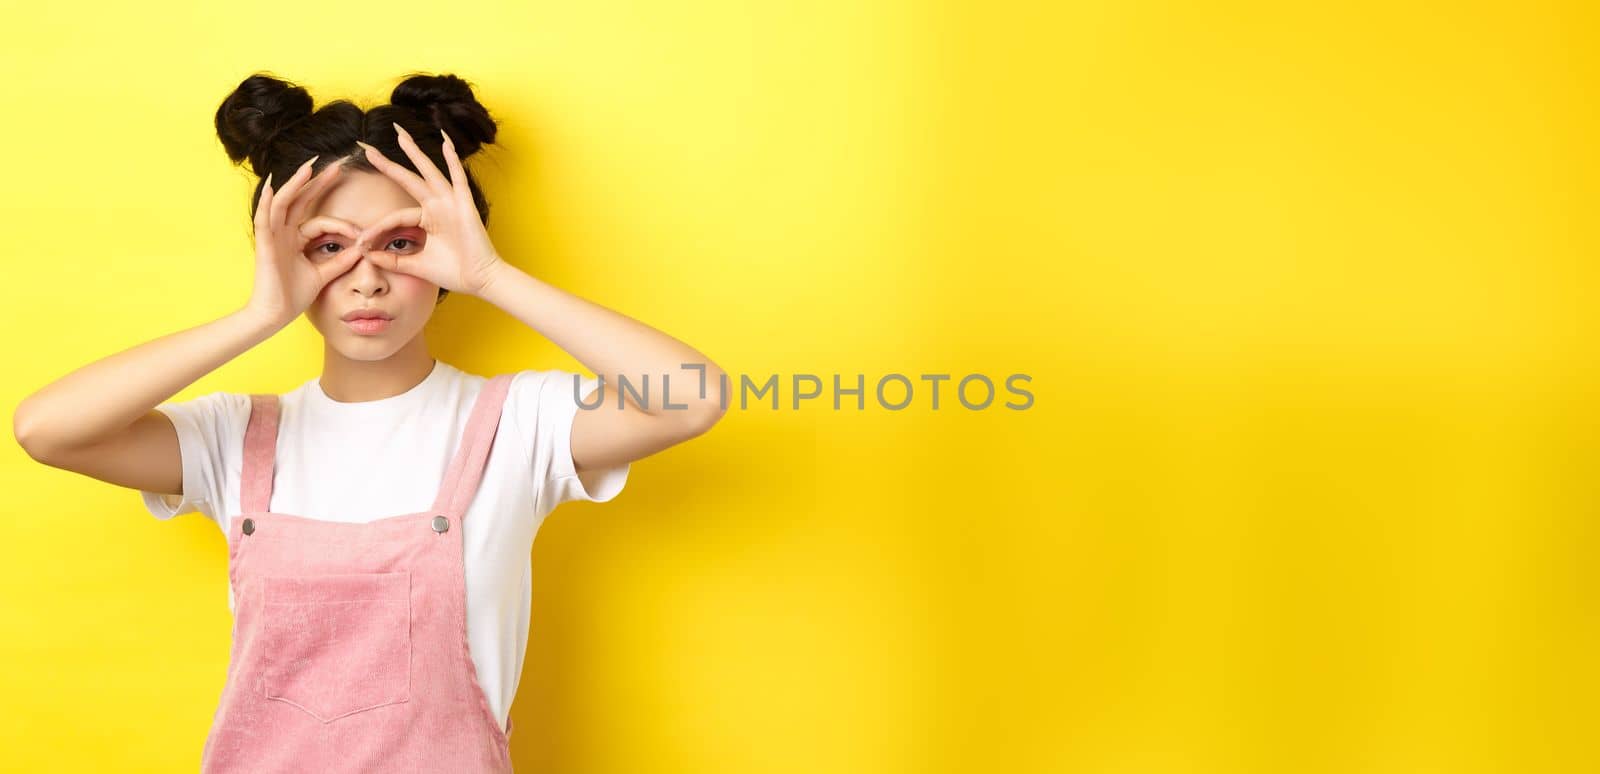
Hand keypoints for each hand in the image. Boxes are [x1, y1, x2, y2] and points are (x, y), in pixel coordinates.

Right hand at [244, 156, 367, 328]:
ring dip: (296, 184)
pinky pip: (263, 219)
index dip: (342, 224)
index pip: (320, 221)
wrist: (275, 315)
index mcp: (295, 239)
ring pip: (283, 203)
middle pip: (300, 201)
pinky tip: (273, 186)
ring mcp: (272, 237)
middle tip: (336, 164)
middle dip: (317, 182)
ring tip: (309, 167)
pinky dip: (266, 202)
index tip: (362, 233)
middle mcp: (283, 233)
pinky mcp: (264, 245)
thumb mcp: (324, 274)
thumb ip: (340, 261)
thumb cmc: (294, 296)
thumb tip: (361, 251)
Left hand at [352, 123, 506, 297]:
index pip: (395, 216)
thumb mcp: (416, 265)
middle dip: (387, 164)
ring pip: (428, 172)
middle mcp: (437, 206)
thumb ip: (393, 259)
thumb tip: (368, 255)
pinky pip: (458, 179)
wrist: (480, 281)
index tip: (360, 243)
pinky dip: (453, 161)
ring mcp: (451, 203)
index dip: (376, 228)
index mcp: (427, 219)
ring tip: (400, 134)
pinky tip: (445, 144)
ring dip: (414, 153)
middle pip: (408, 179)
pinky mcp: (464, 205)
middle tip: (366, 147)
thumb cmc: (454, 272)